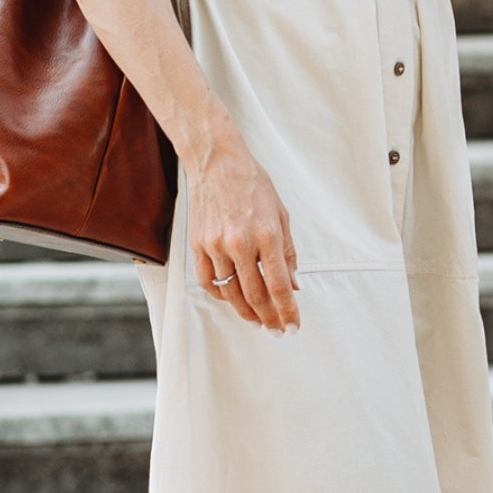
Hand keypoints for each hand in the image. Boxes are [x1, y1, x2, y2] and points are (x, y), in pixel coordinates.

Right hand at [187, 129, 298, 331]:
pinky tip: (233, 300)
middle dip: (269, 318)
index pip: (278, 285)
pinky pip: (208, 282)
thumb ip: (288, 253)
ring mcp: (215, 246)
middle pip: (255, 295)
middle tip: (277, 329)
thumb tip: (294, 284)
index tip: (292, 327)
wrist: (217, 162)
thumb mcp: (281, 215)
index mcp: (266, 235)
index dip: (287, 311)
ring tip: (258, 320)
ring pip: (231, 293)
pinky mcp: (198, 245)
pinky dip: (221, 296)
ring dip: (247, 312)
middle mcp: (240, 244)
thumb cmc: (252, 184)